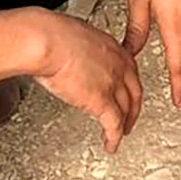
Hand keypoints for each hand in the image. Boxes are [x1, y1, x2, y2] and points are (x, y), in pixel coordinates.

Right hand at [31, 12, 143, 153]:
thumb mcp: (75, 36)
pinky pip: (113, 125)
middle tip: (129, 117)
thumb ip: (81, 49)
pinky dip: (114, 138)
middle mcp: (118, 66)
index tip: (126, 93)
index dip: (128, 85)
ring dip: (124, 124)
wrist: (47, 41)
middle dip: (132, 108)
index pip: (129, 70)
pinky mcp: (101, 101)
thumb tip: (72, 54)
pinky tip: (111, 145)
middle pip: (134, 92)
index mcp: (112, 48)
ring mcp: (112, 84)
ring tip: (120, 134)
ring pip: (126, 110)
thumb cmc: (51, 34)